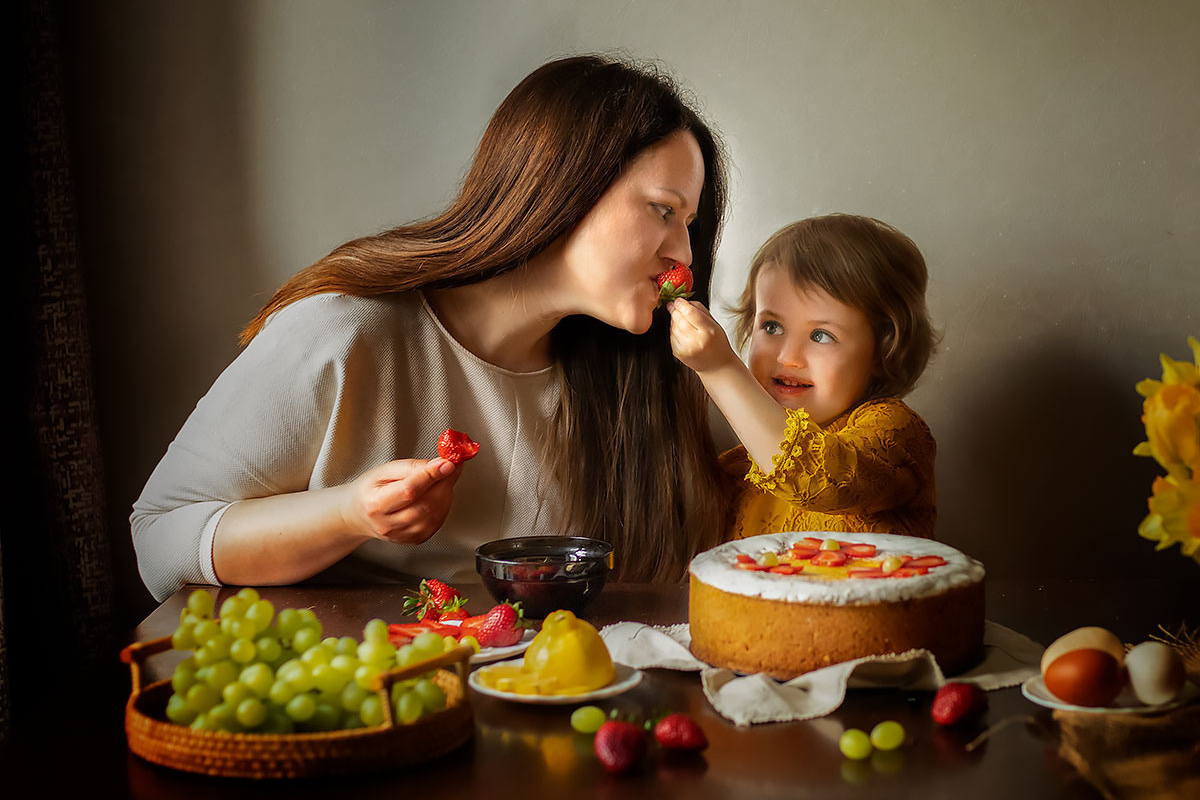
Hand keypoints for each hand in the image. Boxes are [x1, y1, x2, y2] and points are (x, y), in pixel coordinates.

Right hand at [342, 458, 458, 544]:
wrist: (360, 514)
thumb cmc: (371, 490)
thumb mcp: (384, 470)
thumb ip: (412, 466)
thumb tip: (439, 464)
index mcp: (376, 504)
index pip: (409, 490)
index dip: (431, 476)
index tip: (448, 463)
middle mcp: (388, 524)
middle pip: (426, 504)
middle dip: (444, 483)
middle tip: (450, 466)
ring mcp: (402, 535)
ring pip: (435, 514)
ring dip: (446, 494)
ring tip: (441, 480)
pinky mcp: (415, 540)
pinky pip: (438, 522)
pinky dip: (444, 506)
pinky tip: (438, 495)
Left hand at [667, 299, 739, 373]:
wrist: (716, 366)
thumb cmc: (717, 344)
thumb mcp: (714, 324)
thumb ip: (700, 310)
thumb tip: (684, 301)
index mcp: (707, 331)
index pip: (690, 312)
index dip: (682, 304)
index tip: (678, 300)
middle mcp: (695, 341)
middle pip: (679, 318)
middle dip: (675, 310)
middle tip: (674, 305)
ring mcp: (685, 348)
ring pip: (673, 327)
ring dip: (674, 320)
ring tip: (683, 321)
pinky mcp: (678, 353)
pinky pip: (671, 336)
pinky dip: (674, 331)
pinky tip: (683, 332)